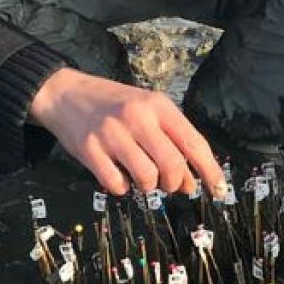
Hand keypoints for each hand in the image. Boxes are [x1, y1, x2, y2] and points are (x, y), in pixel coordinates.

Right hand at [28, 67, 224, 196]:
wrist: (65, 93)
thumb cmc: (113, 104)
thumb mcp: (147, 110)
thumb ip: (171, 141)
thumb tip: (190, 183)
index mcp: (158, 105)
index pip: (194, 143)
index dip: (210, 171)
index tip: (218, 190)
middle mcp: (137, 117)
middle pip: (172, 165)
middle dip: (175, 183)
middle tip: (169, 185)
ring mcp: (112, 134)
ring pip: (147, 178)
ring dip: (148, 187)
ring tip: (141, 177)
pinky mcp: (90, 150)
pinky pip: (117, 184)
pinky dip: (122, 188)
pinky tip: (118, 175)